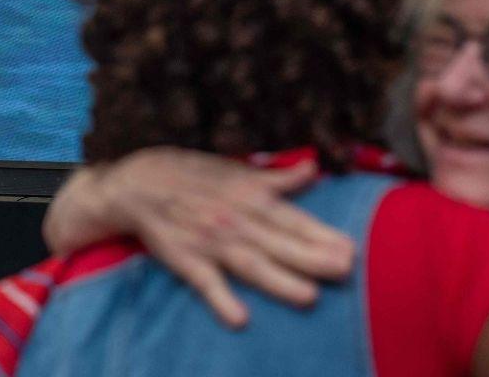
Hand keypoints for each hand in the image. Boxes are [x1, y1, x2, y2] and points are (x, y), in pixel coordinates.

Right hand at [44, 147, 356, 328]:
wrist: (138, 184)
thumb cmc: (192, 175)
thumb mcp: (235, 169)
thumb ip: (275, 177)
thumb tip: (312, 169)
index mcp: (248, 195)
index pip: (291, 218)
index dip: (321, 233)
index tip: (351, 247)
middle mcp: (234, 220)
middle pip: (278, 242)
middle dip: (312, 257)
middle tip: (344, 270)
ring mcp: (210, 243)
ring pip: (250, 264)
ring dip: (279, 281)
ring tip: (308, 296)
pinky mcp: (187, 261)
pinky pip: (206, 284)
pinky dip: (221, 300)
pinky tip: (240, 318)